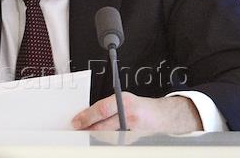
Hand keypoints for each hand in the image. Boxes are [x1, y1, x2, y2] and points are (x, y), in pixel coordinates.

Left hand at [72, 92, 201, 131]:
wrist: (163, 115)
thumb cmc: (140, 107)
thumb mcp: (123, 99)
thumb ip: (107, 106)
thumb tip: (87, 115)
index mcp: (123, 100)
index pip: (101, 109)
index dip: (87, 117)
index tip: (76, 121)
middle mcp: (129, 113)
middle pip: (103, 124)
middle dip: (88, 128)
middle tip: (78, 129)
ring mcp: (133, 127)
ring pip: (108, 134)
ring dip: (96, 134)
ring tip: (89, 132)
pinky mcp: (135, 138)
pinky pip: (116, 139)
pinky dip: (107, 138)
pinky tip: (101, 137)